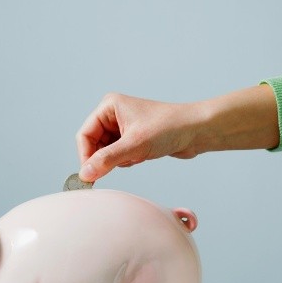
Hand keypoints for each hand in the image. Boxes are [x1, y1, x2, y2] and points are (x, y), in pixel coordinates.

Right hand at [75, 93, 203, 181]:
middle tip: (118, 166)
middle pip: (94, 144)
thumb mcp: (135, 145)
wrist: (197, 131)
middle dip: (105, 158)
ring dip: (118, 160)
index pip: (85, 135)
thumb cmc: (170, 128)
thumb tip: (85, 173)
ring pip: (106, 152)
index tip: (90, 175)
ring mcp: (123, 126)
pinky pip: (118, 155)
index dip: (85, 156)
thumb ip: (107, 160)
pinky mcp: (133, 138)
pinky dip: (127, 160)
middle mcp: (113, 114)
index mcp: (109, 107)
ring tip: (136, 156)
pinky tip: (142, 156)